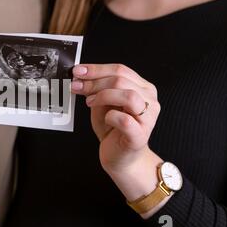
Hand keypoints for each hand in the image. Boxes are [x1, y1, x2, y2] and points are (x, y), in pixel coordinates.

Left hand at [72, 64, 166, 215]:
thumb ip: (96, 89)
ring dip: (103, 96)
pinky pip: (125, 120)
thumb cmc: (112, 129)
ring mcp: (148, 118)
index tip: (78, 71)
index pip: (120, 70)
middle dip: (94, 82)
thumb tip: (80, 76)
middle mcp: (149, 100)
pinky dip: (110, 116)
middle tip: (77, 87)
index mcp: (142, 88)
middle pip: (122, 80)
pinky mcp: (140, 135)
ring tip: (90, 102)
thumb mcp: (101, 104)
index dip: (96, 69)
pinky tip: (105, 119)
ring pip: (128, 95)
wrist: (120, 157)